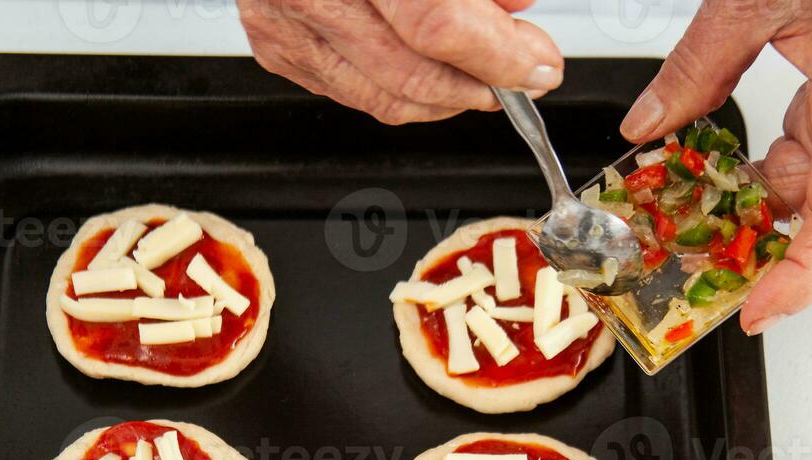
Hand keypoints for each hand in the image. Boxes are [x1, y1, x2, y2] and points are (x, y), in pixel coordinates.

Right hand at [240, 0, 564, 124]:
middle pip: (412, 74)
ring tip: (484, 76)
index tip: (537, 62)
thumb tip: (516, 5)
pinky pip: (350, 91)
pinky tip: (428, 69)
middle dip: (482, 85)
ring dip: (446, 98)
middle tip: (522, 74)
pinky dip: (399, 90)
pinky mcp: (275, 45)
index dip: (497, 54)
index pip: (435, 24)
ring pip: (382, 98)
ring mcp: (283, 24)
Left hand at [620, 0, 811, 332]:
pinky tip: (730, 183)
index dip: (803, 279)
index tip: (758, 311)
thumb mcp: (752, 0)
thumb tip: (647, 126)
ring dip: (764, 219)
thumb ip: (695, 68)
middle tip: (711, 288)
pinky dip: (772, 184)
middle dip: (775, 265)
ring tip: (699, 225)